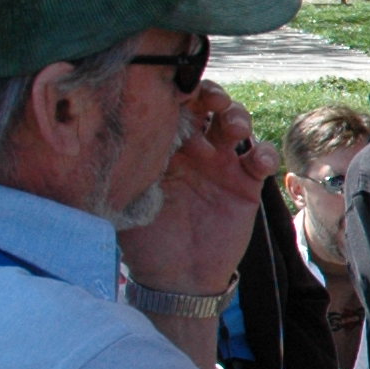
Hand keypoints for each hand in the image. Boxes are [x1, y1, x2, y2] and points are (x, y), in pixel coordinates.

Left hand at [118, 83, 268, 295]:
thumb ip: (122, 169)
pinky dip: (265, 153)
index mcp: (160, 148)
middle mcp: (192, 150)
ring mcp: (221, 165)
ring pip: (235, 124)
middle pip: (207, 106)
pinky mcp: (246, 184)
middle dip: (212, 95)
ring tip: (235, 127)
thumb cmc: (145, 242)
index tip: (175, 90)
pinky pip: (261, 159)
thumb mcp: (125, 200)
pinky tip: (258, 162)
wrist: (177, 279)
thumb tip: (105, 136)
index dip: (176, 91)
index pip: (170, 107)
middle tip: (211, 100)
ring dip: (239, 116)